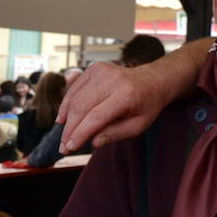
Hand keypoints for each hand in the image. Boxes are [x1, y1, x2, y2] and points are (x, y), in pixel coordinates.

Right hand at [58, 38, 208, 150]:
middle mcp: (113, 79)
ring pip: (75, 99)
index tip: (70, 148)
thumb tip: (93, 142)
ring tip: (65, 137)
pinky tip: (64, 119)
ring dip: (66, 119)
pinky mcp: (94, 68)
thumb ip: (116, 134)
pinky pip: (74, 89)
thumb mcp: (139, 125)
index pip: (97, 116)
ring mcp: (102, 71)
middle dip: (70, 130)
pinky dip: (67, 105)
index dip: (80, 133)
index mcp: (127, 94)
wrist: (153, 80)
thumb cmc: (147, 105)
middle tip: (64, 147)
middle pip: (82, 107)